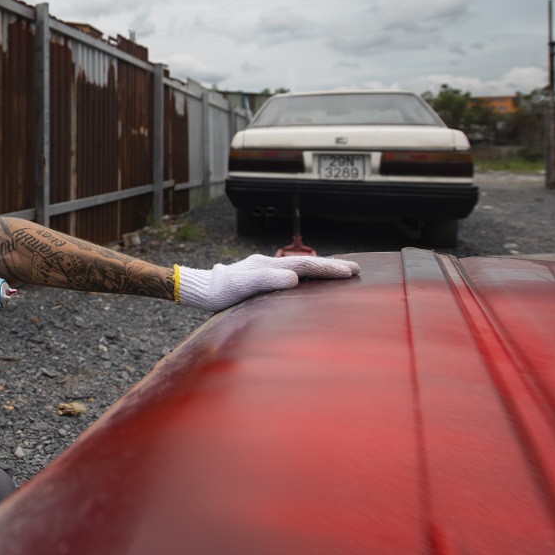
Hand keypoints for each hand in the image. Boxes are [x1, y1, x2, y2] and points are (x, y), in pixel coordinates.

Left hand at [175, 254, 359, 311]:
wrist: (198, 288)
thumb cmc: (218, 292)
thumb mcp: (241, 288)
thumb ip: (266, 281)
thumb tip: (294, 279)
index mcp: (268, 265)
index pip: (304, 266)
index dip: (329, 269)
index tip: (351, 272)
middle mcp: (268, 263)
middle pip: (305, 263)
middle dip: (331, 267)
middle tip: (356, 269)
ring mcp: (263, 268)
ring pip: (298, 266)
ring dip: (320, 269)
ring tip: (341, 271)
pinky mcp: (258, 275)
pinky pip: (289, 272)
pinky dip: (306, 274)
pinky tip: (308, 279)